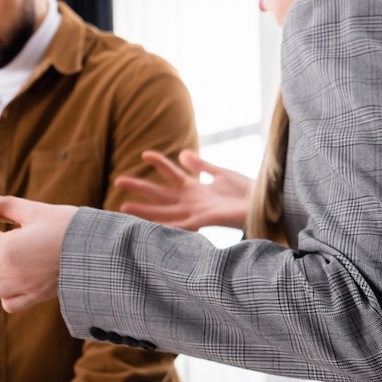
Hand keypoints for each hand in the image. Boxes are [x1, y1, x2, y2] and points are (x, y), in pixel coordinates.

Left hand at [0, 193, 76, 313]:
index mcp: (8, 249)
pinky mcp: (36, 297)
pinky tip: (14, 277)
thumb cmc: (68, 226)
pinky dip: (5, 293)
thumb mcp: (37, 210)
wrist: (99, 250)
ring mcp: (23, 288)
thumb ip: (8, 206)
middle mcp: (11, 273)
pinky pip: (9, 303)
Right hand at [114, 150, 250, 230]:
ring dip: (143, 211)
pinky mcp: (202, 222)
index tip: (143, 153)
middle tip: (117, 181)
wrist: (263, 203)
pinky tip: (149, 227)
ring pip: (162, 212)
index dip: (158, 163)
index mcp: (194, 189)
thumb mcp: (220, 173)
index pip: (170, 174)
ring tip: (122, 207)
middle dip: (139, 188)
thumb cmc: (246, 191)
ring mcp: (194, 212)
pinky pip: (178, 226)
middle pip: (159, 194)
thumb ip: (200, 165)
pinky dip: (163, 227)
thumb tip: (182, 154)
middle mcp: (190, 202)